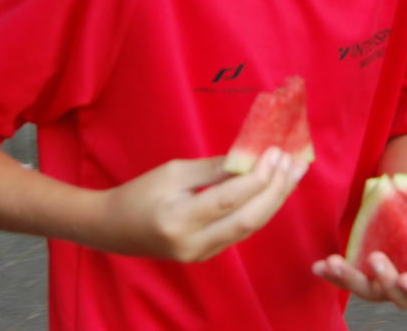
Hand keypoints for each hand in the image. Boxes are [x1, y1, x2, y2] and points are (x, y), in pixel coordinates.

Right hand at [92, 147, 304, 261]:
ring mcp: (201, 254)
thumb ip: (214, 168)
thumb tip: (251, 157)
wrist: (112, 229)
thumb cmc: (139, 193)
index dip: (257, 176)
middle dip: (275, 190)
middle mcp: (193, 244)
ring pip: (250, 228)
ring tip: (293, 174)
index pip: (229, 199)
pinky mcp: (207, 255)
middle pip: (248, 220)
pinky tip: (274, 190)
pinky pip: (241, 232)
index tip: (276, 151)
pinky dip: (260, 209)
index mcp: (179, 219)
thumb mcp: (173, 172)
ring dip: (274, 199)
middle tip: (294, 162)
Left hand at [311, 186, 406, 309]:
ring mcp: (386, 283)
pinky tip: (319, 266)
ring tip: (334, 262)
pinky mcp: (365, 275)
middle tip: (375, 258)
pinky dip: (334, 275)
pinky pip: (349, 280)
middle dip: (385, 281)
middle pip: (399, 297)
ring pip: (369, 291)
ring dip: (351, 280)